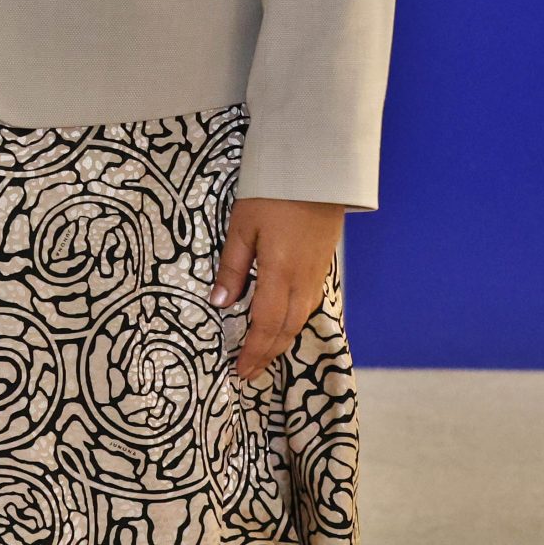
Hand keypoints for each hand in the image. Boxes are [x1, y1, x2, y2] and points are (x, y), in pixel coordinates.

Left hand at [212, 196, 344, 382]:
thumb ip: (232, 268)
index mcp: (279, 274)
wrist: (320, 171)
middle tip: (248, 373)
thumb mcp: (242, 226)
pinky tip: (283, 324)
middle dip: (266, 355)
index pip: (264, 325)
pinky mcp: (322, 266)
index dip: (252, 352)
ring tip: (263, 356)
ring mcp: (316, 275)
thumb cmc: (274, 193)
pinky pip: (308, 305)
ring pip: (299, 320)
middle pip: (285, 330)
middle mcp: (302, 282)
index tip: (239, 372)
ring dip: (280, 342)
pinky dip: (292, 323)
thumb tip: (220, 305)